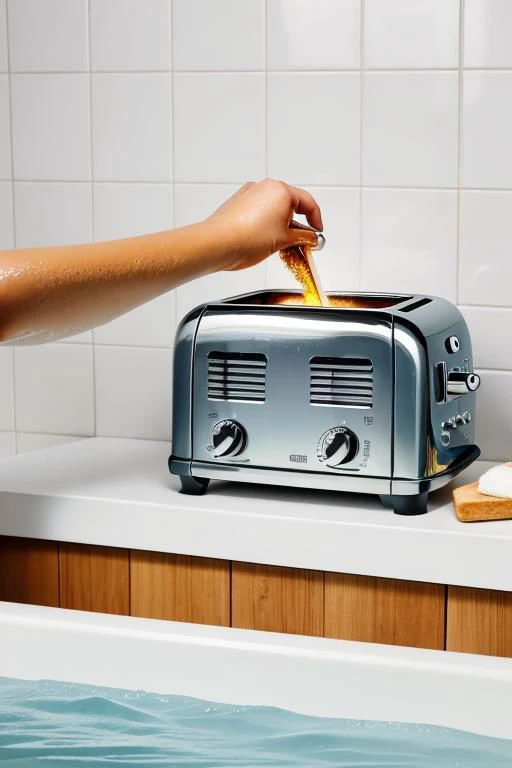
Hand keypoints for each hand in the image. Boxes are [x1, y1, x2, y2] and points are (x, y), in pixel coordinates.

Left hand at [207, 178, 322, 270]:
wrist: (217, 244)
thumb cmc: (247, 239)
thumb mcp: (284, 241)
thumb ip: (303, 237)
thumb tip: (311, 238)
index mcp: (281, 190)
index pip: (308, 203)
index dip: (316, 220)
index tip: (317, 233)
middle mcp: (265, 187)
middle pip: (291, 204)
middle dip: (298, 224)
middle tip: (301, 242)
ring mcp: (250, 193)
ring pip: (274, 207)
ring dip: (282, 225)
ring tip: (281, 244)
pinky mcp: (238, 203)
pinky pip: (259, 211)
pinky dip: (267, 223)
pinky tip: (265, 240)